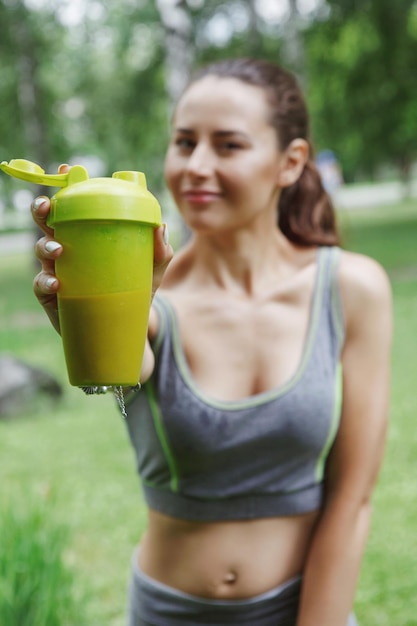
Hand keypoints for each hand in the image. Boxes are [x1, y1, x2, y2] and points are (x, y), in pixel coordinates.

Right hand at [31, 165, 173, 332]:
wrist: (127, 328)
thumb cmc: (137, 290)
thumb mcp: (153, 270)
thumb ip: (160, 251)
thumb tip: (161, 227)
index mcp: (88, 235)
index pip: (74, 207)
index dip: (66, 187)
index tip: (65, 170)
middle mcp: (69, 248)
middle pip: (47, 223)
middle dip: (42, 210)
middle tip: (46, 206)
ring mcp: (57, 270)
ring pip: (42, 251)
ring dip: (45, 247)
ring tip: (58, 252)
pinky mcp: (52, 295)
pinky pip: (42, 284)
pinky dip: (46, 282)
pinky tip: (56, 283)